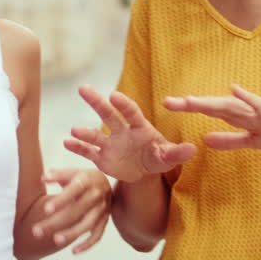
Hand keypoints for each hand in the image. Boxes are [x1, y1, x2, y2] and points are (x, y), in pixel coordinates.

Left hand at [32, 168, 111, 253]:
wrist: (106, 183)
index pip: (74, 190)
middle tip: (37, 231)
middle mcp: (96, 195)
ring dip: (71, 233)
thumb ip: (57, 175)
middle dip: (56, 222)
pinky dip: (87, 244)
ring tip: (55, 240)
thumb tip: (43, 178)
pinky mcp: (104, 221)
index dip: (61, 200)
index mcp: (87, 180)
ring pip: (88, 224)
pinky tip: (74, 251)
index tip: (46, 209)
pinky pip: (98, 235)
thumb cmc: (84, 178)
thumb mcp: (72, 172)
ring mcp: (102, 209)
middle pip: (76, 210)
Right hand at [64, 85, 197, 182]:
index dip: (124, 104)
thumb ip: (178, 152)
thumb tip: (193, 148)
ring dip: (85, 131)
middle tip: (83, 89)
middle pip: (108, 114)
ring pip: (95, 134)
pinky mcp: (101, 158)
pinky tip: (66, 141)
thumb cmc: (158, 157)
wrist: (143, 171)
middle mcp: (122, 132)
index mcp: (139, 127)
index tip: (114, 95)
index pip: (131, 112)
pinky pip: (88, 151)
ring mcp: (110, 144)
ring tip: (74, 129)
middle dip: (97, 102)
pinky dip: (78, 147)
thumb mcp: (169, 157)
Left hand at [164, 84, 260, 151]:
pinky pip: (260, 107)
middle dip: (192, 104)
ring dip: (211, 102)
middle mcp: (248, 112)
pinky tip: (234, 89)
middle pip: (216, 106)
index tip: (168, 105)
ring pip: (232, 106)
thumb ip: (231, 140)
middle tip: (167, 101)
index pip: (212, 111)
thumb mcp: (255, 142)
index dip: (191, 107)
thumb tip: (205, 141)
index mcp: (242, 119)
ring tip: (190, 100)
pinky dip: (248, 98)